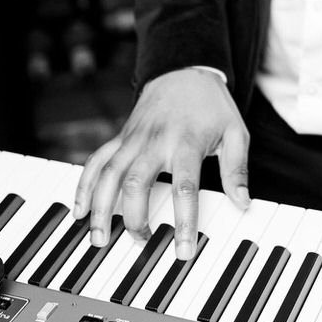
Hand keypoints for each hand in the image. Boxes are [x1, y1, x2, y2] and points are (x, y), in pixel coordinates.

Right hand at [72, 69, 249, 258]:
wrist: (184, 71)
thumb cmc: (211, 106)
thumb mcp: (235, 132)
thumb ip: (237, 170)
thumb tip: (242, 203)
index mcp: (186, 142)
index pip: (184, 187)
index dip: (183, 221)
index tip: (183, 250)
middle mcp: (155, 141)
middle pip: (136, 183)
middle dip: (134, 218)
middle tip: (142, 243)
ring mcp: (133, 139)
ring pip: (108, 174)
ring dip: (101, 207)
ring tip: (100, 238)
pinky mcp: (120, 138)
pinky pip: (95, 161)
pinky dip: (84, 185)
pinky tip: (80, 210)